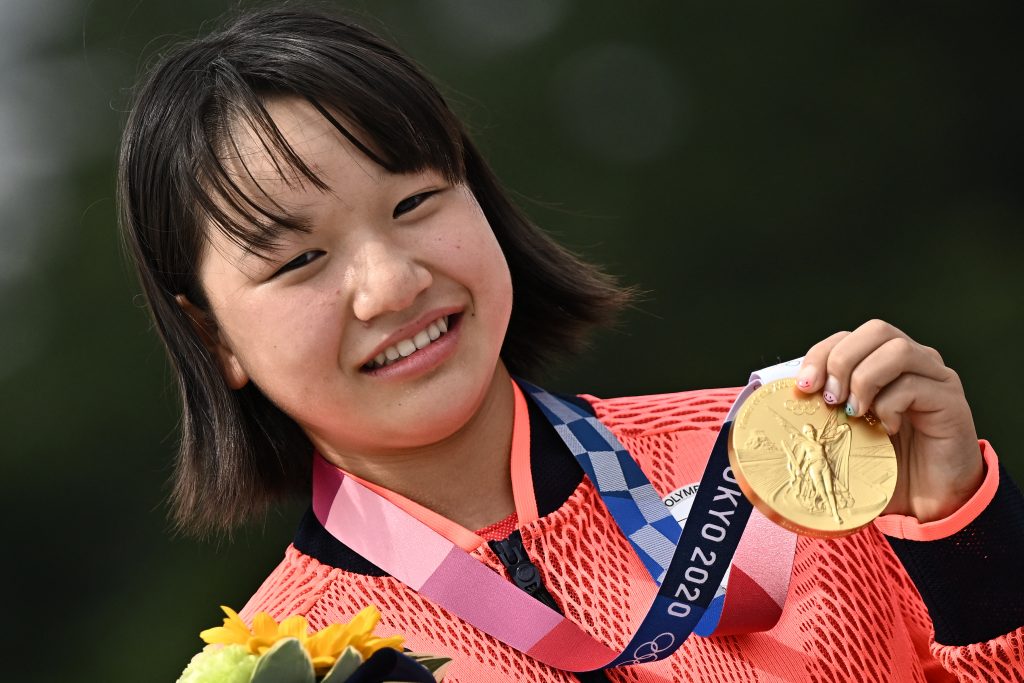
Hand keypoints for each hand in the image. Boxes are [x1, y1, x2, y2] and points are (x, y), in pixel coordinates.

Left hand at [795, 319, 983, 522]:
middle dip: (841, 360)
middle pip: (875, 330)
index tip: (803, 387)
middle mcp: (912, 362)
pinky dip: (890, 404)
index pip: (847, 337)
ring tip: (854, 413)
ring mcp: (935, 377)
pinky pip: (915, 385)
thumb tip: (776, 401)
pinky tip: (887, 429)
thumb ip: (820, 412)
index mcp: (881, 363)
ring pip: (897, 349)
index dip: (820, 354)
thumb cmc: (885, 465)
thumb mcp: (844, 434)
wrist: (928, 501)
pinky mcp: (950, 400)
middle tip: (829, 399)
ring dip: (865, 379)